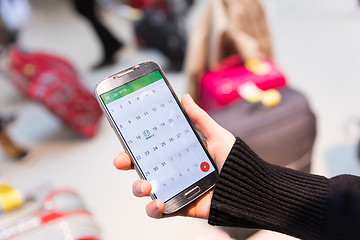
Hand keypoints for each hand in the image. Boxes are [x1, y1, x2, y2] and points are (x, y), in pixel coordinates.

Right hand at [113, 94, 234, 218]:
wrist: (249, 188)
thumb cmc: (234, 161)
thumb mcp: (216, 135)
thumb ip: (199, 118)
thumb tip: (184, 97)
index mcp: (178, 153)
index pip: (151, 147)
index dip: (135, 144)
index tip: (125, 139)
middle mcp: (172, 170)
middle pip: (141, 167)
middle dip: (127, 163)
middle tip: (122, 161)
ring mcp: (174, 189)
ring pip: (145, 190)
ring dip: (138, 187)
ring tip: (146, 185)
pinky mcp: (179, 207)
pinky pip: (159, 211)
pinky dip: (153, 209)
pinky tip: (158, 203)